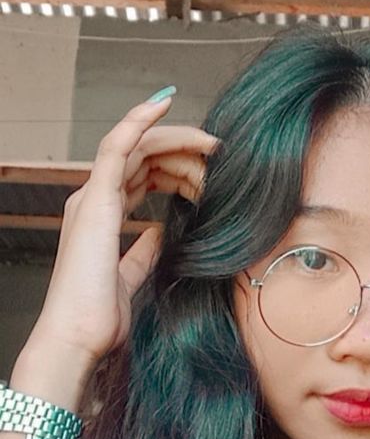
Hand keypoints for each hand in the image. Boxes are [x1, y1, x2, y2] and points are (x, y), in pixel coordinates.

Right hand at [26, 92, 218, 367]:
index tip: (211, 171)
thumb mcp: (131, 276)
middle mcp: (93, 200)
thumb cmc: (99, 315)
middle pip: (143, 158)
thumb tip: (160, 234)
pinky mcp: (94, 199)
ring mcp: (91, 196)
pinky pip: (117, 145)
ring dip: (177, 140)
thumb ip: (143, 251)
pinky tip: (164, 102)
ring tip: (212, 143)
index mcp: (101, 217)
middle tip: (222, 156)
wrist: (78, 336)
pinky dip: (140, 120)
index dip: (177, 168)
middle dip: (184, 153)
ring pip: (136, 147)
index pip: (142, 176)